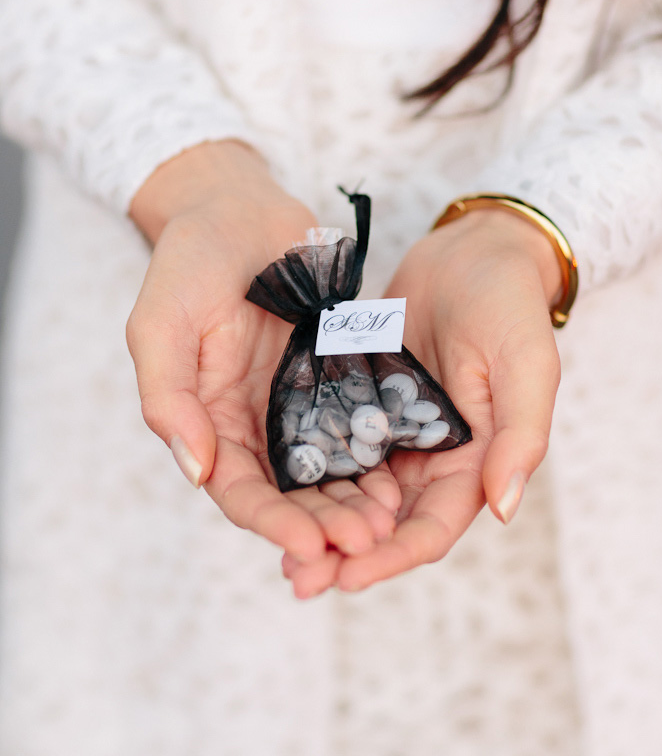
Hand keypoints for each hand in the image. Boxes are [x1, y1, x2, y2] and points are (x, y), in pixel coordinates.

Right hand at [126, 140, 399, 563]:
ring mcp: (300, 399)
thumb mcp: (160, 324)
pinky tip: (406, 473)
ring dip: (356, 500)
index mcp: (212, 419)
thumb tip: (196, 470)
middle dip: (326, 523)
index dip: (274, 525)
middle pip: (292, 492)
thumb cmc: (190, 261)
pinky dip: (379, 454)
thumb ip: (169, 396)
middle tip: (366, 543)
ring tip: (391, 523)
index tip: (312, 549)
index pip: (241, 491)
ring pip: (332, 467)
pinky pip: (360, 422)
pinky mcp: (337, 372)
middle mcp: (257, 420)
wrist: (240, 206)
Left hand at [282, 209, 561, 596]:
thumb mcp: (528, 365)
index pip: (433, 527)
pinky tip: (271, 484)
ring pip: (353, 491)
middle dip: (344, 553)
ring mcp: (393, 429)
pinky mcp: (363, 400)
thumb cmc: (510, 305)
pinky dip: (310, 470)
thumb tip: (505, 509)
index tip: (347, 576)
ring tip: (277, 547)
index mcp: (474, 462)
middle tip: (298, 579)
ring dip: (320, 521)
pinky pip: (334, 442)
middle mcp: (431, 457)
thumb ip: (520, 436)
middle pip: (386, 522)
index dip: (392, 555)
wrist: (473, 250)